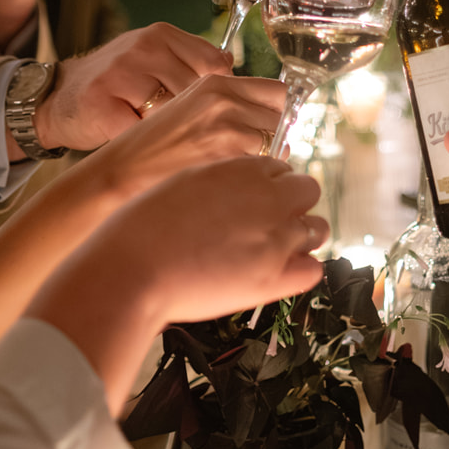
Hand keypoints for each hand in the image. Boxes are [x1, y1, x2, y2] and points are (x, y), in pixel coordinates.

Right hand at [27, 157, 328, 410]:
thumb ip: (222, 181)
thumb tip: (237, 190)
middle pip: (307, 191)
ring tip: (270, 251)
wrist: (131, 269)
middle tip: (265, 225)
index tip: (255, 201)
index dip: (269, 185)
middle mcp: (268, 199)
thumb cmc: (143, 225)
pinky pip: (312, 270)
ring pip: (317, 229)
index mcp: (244, 169)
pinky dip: (300, 270)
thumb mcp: (184, 180)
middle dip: (292, 205)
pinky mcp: (274, 279)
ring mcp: (275, 239)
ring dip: (299, 237)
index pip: (281, 168)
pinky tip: (275, 274)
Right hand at [32, 23, 232, 153]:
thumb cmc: (117, 85)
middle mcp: (143, 48)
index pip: (217, 66)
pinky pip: (143, 134)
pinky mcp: (101, 104)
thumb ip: (195, 65)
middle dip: (198, 120)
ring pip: (174, 115)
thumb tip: (247, 85)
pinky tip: (138, 144)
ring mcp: (120, 74)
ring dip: (171, 134)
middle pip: (199, 93)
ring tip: (158, 136)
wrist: (57, 98)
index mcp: (162, 35)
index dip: (223, 96)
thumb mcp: (156, 60)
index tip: (218, 114)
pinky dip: (146, 147)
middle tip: (186, 134)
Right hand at [84, 72, 286, 203]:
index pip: (278, 91)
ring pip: (277, 145)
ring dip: (269, 161)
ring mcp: (226, 130)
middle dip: (277, 138)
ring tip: (243, 172)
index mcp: (216, 83)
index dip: (279, 113)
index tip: (274, 128)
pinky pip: (263, 169)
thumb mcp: (189, 107)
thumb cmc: (152, 146)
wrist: (121, 173)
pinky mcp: (225, 159)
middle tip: (256, 157)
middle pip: (282, 118)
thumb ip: (228, 104)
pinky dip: (257, 179)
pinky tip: (234, 185)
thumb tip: (270, 118)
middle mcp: (224, 101)